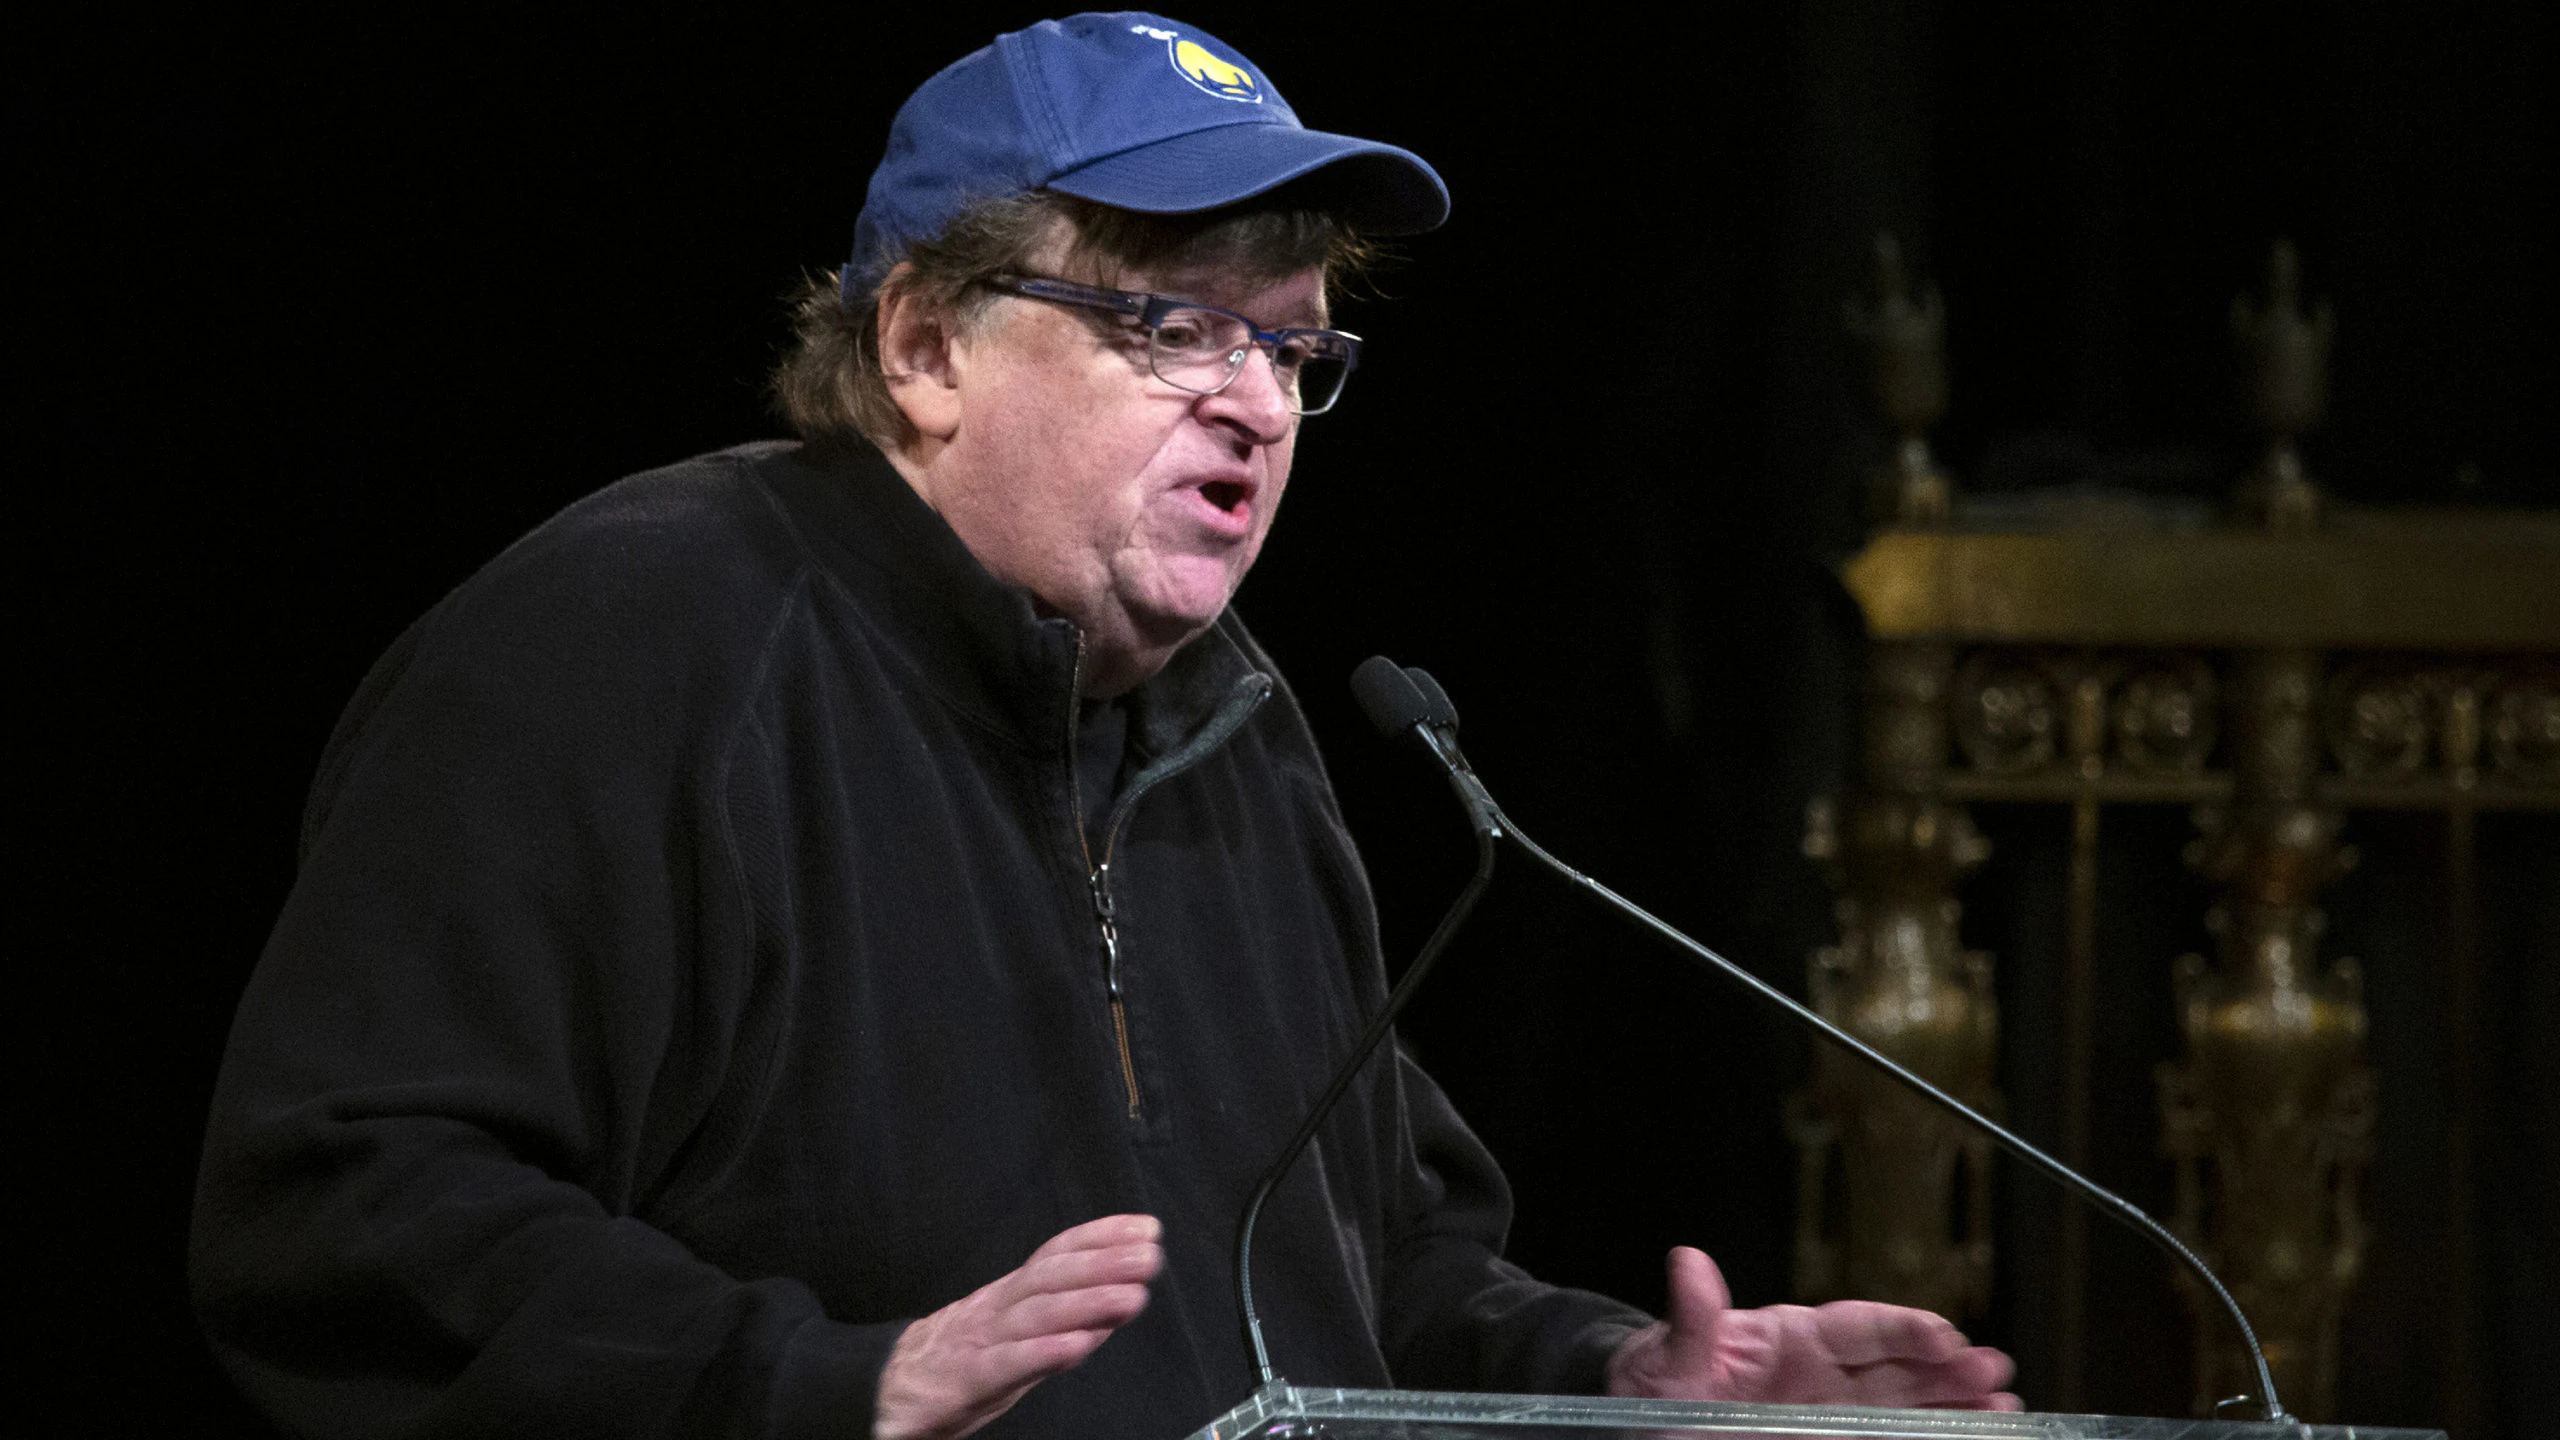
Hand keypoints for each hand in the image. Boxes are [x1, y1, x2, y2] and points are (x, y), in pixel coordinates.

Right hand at [873, 1213, 1164, 1439]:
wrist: (882, 1391)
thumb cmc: (957, 1360)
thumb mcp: (1016, 1336)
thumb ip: (1065, 1321)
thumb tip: (1117, 1302)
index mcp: (1009, 1295)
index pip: (1056, 1255)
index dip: (1101, 1237)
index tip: (1147, 1227)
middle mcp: (997, 1308)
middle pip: (1052, 1277)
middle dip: (1105, 1263)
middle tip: (1150, 1255)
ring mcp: (980, 1341)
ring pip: (1036, 1314)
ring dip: (1087, 1302)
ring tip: (1131, 1295)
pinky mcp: (964, 1380)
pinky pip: (1006, 1364)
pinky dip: (1043, 1352)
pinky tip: (1078, 1346)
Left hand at [1606, 1246, 2018, 1410]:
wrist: (1643, 1418)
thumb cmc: (1656, 1382)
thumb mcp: (1666, 1354)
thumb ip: (1690, 1319)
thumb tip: (1687, 1263)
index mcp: (1789, 1339)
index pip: (1857, 1328)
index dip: (1903, 1331)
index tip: (1945, 1337)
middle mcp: (1821, 1375)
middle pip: (1895, 1369)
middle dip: (1948, 1371)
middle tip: (1998, 1376)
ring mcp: (1830, 1414)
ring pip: (1902, 1409)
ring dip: (1952, 1408)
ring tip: (2005, 1413)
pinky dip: (1923, 1438)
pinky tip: (1967, 1437)